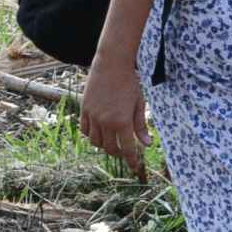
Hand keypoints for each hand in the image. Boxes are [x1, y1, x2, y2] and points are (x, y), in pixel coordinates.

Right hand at [77, 54, 150, 181]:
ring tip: (112, 141)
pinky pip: (85, 130)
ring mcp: (93, 116)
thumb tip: (147, 144)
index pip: (128, 149)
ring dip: (105, 145)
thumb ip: (141, 126)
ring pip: (96, 142)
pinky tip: (99, 132)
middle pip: (110, 148)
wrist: (111, 63)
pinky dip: (92, 135)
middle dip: (119, 153)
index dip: (132, 160)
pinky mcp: (84, 110)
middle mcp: (106, 122)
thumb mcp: (139, 104)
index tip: (135, 167)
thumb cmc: (129, 82)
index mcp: (122, 122)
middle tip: (125, 150)